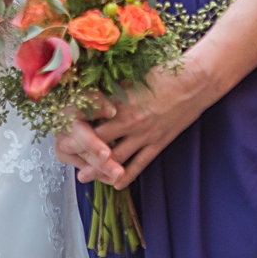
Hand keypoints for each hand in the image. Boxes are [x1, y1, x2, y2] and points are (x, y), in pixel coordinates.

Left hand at [53, 64, 218, 191]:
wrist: (195, 81)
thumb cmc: (164, 73)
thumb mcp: (133, 77)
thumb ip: (113, 89)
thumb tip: (94, 94)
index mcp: (119, 101)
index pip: (89, 118)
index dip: (73, 124)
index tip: (60, 129)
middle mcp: (128, 121)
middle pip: (97, 142)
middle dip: (79, 150)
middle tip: (64, 157)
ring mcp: (144, 135)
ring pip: (116, 158)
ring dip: (98, 170)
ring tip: (83, 177)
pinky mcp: (159, 143)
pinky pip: (140, 165)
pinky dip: (127, 176)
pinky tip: (117, 184)